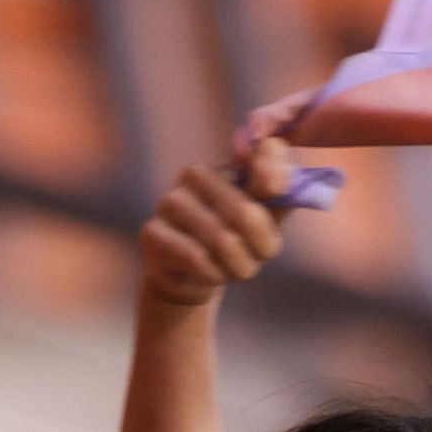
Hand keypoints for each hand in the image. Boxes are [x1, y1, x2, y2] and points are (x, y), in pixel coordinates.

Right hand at [138, 139, 292, 305]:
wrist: (190, 275)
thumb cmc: (236, 240)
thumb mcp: (266, 220)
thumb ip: (279, 196)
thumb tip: (278, 172)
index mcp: (228, 165)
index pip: (264, 157)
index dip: (275, 183)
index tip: (275, 206)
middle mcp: (194, 175)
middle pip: (246, 215)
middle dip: (262, 248)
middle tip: (259, 257)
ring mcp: (170, 202)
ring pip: (223, 242)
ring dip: (241, 266)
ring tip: (236, 268)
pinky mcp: (152, 233)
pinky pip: (198, 259)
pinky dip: (216, 275)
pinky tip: (212, 273)